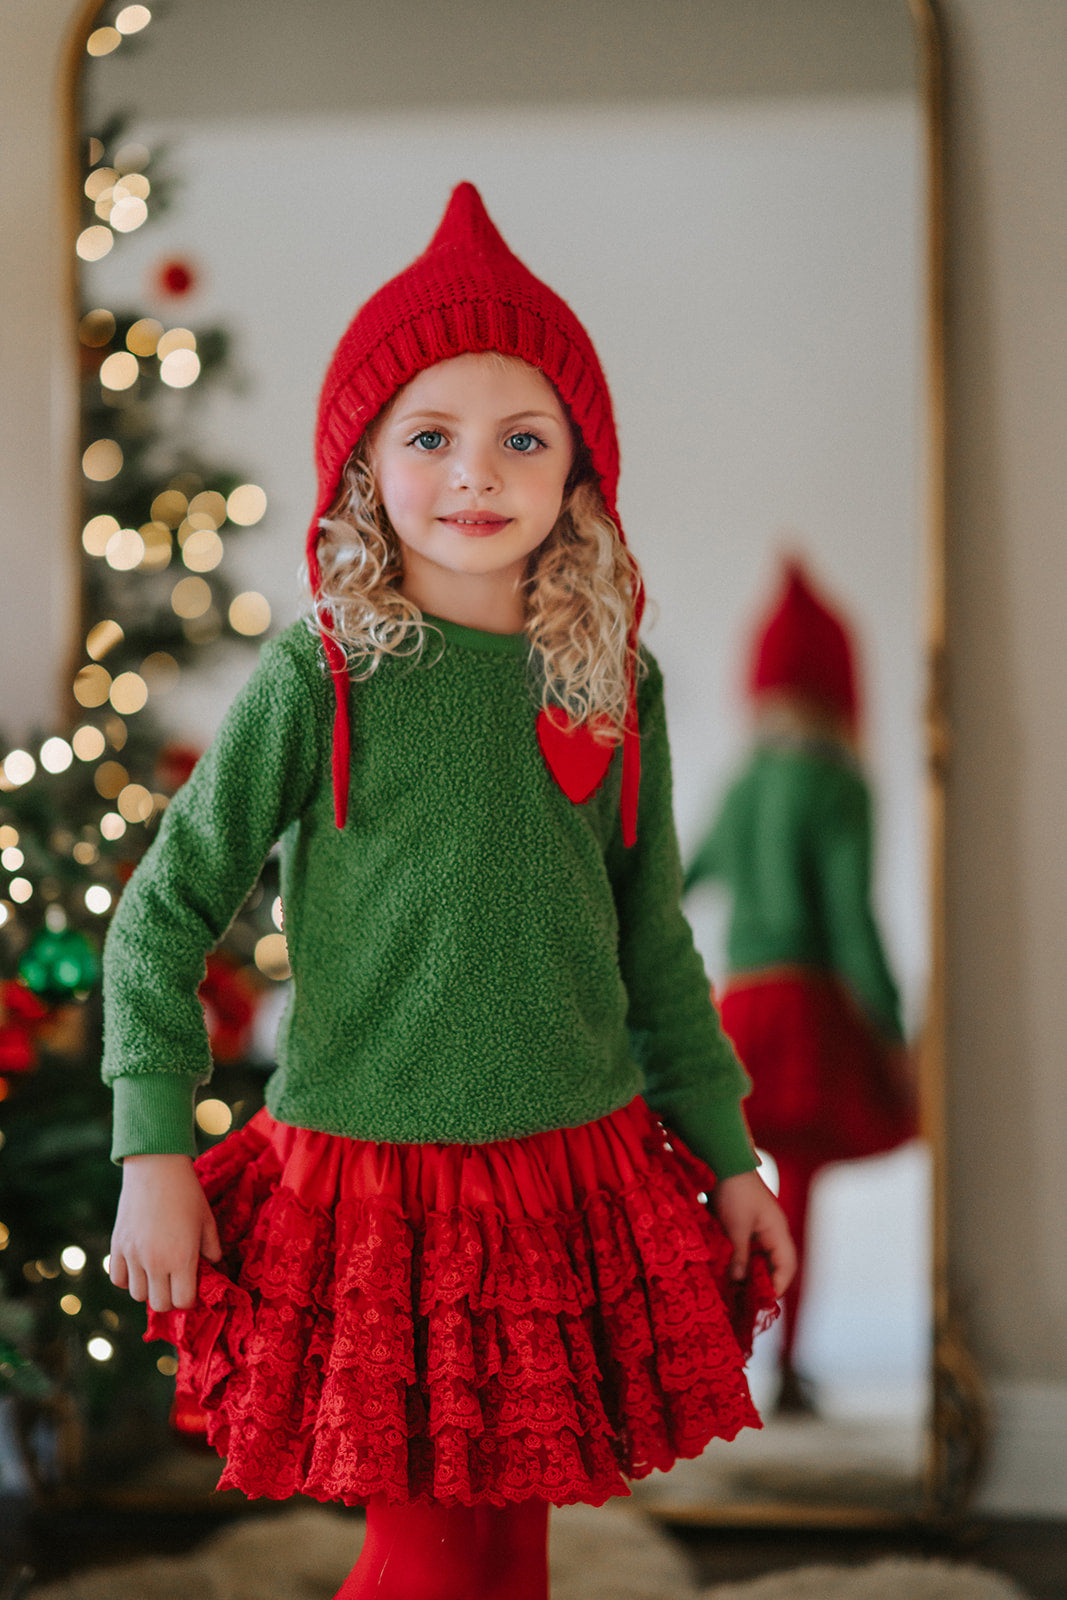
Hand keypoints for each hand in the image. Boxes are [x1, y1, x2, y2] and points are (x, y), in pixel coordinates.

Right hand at [109, 1153, 221, 1312]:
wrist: (156, 1167)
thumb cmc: (187, 1193)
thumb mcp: (207, 1221)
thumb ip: (211, 1249)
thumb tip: (211, 1266)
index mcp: (182, 1258)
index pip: (183, 1302)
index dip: (190, 1299)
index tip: (192, 1287)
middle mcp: (155, 1262)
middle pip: (160, 1305)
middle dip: (170, 1298)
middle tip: (176, 1282)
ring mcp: (133, 1255)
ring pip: (138, 1295)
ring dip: (150, 1288)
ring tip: (158, 1272)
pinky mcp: (117, 1246)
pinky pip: (118, 1279)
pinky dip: (128, 1278)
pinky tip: (139, 1265)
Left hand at [712, 1169, 796, 1298]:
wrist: (724, 1161)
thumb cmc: (734, 1191)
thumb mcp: (735, 1226)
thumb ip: (739, 1255)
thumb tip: (739, 1280)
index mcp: (778, 1231)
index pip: (786, 1266)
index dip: (776, 1286)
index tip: (762, 1303)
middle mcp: (772, 1231)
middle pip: (774, 1264)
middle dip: (763, 1283)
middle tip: (747, 1301)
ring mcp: (759, 1227)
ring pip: (760, 1257)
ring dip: (750, 1272)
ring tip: (736, 1290)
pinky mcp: (745, 1223)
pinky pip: (748, 1248)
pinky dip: (741, 1260)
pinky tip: (728, 1269)